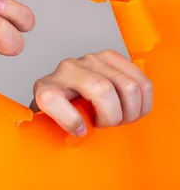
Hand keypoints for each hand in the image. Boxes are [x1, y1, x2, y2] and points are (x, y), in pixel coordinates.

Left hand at [30, 49, 152, 136]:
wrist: (64, 90)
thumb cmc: (63, 112)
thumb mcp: (54, 125)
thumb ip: (62, 130)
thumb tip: (82, 132)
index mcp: (46, 88)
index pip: (50, 98)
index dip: (69, 120)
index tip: (79, 130)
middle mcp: (66, 69)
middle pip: (102, 89)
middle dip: (112, 116)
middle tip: (108, 125)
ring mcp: (89, 59)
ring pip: (127, 84)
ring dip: (131, 109)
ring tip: (122, 117)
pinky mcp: (110, 57)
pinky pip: (140, 79)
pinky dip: (144, 99)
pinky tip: (134, 108)